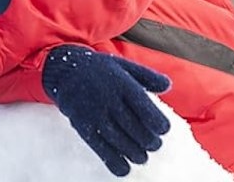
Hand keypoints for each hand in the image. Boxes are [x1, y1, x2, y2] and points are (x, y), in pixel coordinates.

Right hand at [42, 45, 170, 176]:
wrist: (65, 69)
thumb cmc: (99, 68)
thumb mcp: (123, 65)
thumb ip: (146, 75)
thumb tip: (168, 85)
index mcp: (122, 83)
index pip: (146, 109)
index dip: (159, 124)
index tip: (163, 130)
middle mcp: (109, 99)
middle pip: (136, 130)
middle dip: (150, 142)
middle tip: (153, 144)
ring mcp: (95, 114)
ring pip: (122, 142)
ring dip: (136, 153)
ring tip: (141, 155)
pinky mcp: (83, 126)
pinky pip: (101, 149)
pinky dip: (115, 162)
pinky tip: (124, 167)